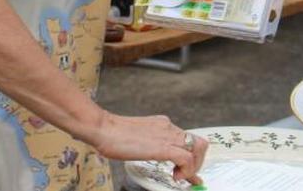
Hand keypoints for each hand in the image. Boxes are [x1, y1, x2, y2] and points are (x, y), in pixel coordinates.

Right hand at [90, 111, 207, 185]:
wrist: (103, 128)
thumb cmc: (112, 134)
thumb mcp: (138, 136)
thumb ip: (148, 142)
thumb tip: (147, 151)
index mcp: (163, 125)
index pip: (188, 138)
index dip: (193, 156)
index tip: (189, 170)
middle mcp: (169, 128)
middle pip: (199, 143)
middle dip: (197, 162)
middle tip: (185, 175)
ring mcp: (167, 136)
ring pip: (197, 150)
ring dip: (193, 167)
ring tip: (179, 177)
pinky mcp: (163, 147)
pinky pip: (186, 159)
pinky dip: (186, 171)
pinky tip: (175, 177)